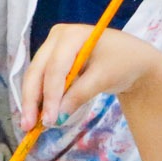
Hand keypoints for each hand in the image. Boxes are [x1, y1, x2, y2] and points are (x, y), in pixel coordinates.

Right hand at [18, 27, 161, 130]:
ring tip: (29, 124)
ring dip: (32, 101)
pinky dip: (40, 98)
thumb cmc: (123, 63)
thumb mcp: (104, 78)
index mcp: (72, 35)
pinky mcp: (53, 60)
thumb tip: (57, 116)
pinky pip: (41, 80)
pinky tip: (37, 115)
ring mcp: (53, 48)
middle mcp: (57, 38)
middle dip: (32, 99)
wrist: (133, 60)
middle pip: (38, 70)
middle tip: (28, 125)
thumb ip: (80, 94)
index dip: (51, 95)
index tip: (50, 120)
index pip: (55, 67)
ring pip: (35, 76)